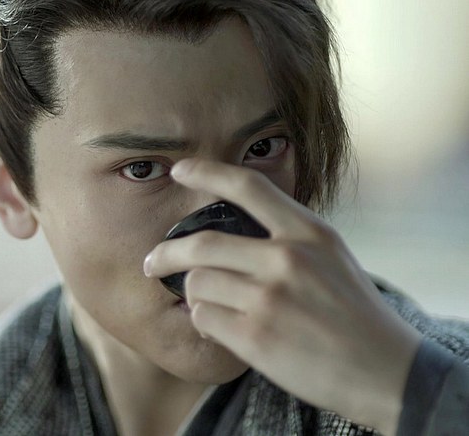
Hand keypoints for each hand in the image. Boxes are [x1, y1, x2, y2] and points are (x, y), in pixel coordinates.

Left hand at [143, 159, 422, 434]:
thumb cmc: (354, 313)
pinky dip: (204, 323)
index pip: (249, 187)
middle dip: (166, 254)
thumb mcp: (332, 257)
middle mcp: (287, 259)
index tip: (179, 168)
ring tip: (214, 309)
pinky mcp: (256, 336)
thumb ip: (288, 237)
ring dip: (196, 297)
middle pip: (200, 243)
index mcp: (309, 232)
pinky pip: (202, 317)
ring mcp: (270, 298)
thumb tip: (231, 229)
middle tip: (152, 263)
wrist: (386, 371)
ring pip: (197, 283)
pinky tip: (223, 331)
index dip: (207, 172)